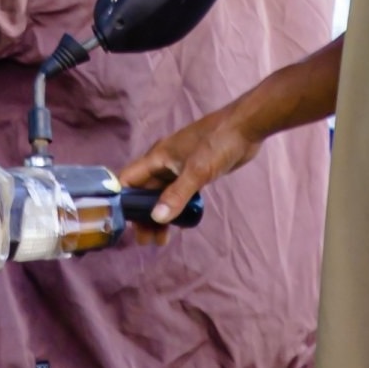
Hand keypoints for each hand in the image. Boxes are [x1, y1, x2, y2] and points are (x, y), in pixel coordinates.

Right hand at [120, 102, 264, 230]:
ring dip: (159, 214)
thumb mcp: (197, 171)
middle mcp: (164, 163)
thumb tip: (156, 218)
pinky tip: (179, 224)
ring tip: (160, 239)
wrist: (246, 127)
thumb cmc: (218, 143)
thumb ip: (176, 195)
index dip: (122, 199)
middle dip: (142, 215)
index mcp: (157, 157)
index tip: (123, 223)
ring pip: (161, 194)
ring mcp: (179, 168)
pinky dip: (175, 208)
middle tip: (145, 240)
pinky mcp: (194, 172)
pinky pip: (177, 193)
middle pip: (144, 192)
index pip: (128, 179)